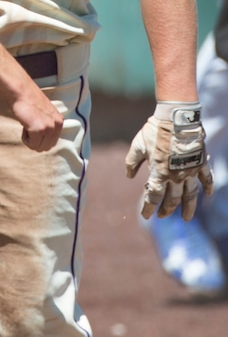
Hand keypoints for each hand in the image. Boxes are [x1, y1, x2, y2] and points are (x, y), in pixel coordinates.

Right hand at [11, 89, 63, 152]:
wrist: (21, 91)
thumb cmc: (28, 101)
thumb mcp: (45, 114)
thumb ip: (48, 125)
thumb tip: (43, 141)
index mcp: (59, 121)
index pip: (51, 142)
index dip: (40, 137)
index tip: (33, 125)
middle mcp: (57, 125)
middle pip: (46, 147)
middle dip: (35, 141)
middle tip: (29, 126)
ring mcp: (49, 128)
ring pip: (38, 148)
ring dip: (30, 139)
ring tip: (27, 124)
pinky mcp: (39, 130)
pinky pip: (31, 145)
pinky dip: (25, 138)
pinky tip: (24, 125)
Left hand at [126, 102, 213, 219]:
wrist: (175, 118)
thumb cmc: (154, 131)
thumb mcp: (137, 146)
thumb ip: (132, 162)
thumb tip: (129, 176)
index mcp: (158, 173)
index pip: (153, 196)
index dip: (148, 207)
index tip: (146, 216)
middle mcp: (176, 176)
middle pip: (171, 199)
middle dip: (166, 209)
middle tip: (162, 216)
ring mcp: (190, 170)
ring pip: (190, 194)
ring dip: (188, 207)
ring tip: (186, 218)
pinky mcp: (200, 163)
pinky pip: (206, 178)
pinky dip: (208, 187)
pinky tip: (208, 194)